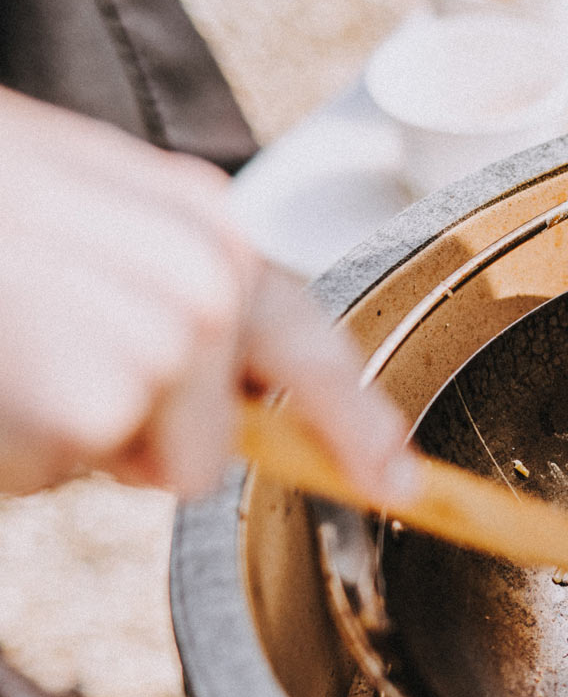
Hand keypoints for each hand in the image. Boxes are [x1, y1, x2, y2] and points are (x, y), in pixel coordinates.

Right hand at [0, 90, 412, 500]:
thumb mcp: (87, 216)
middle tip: (44, 361)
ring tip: (8, 352)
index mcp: (205, 230)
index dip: (358, 424)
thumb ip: (168, 288)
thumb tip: (226, 380)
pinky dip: (15, 450)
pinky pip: (61, 473)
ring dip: (66, 436)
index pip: (308, 342)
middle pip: (211, 445)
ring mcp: (163, 344)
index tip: (399, 480)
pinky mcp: (103, 403)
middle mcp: (207, 283)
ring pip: (139, 464)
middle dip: (139, 440)